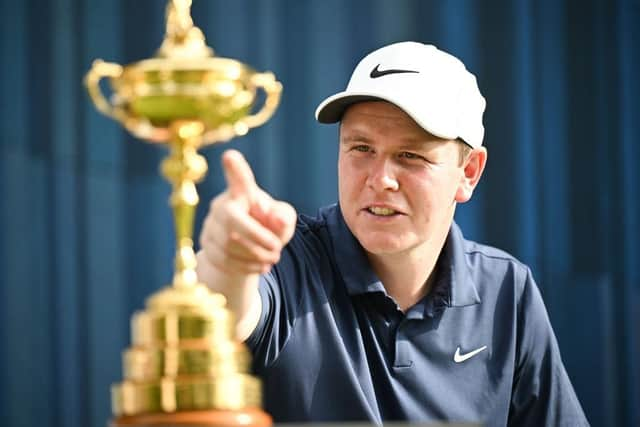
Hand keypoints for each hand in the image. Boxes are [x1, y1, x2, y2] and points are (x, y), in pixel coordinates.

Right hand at [198, 149, 296, 277]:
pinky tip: (261, 267)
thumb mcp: (283, 219)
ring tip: (272, 258)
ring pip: (228, 245)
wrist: (249, 248)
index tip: (230, 156)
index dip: (235, 168)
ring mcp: (210, 225)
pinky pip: (224, 260)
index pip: (238, 179)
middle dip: (258, 239)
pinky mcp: (206, 245)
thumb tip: (278, 220)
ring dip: (255, 256)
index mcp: (242, 192)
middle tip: (277, 249)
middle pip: (233, 221)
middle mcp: (221, 205)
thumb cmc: (269, 224)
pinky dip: (246, 266)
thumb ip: (284, 216)